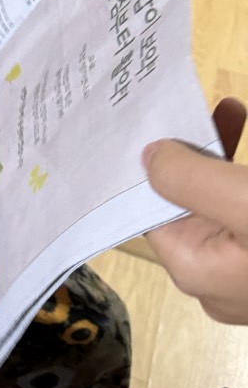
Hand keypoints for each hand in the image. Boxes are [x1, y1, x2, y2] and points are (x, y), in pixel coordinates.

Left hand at [145, 97, 247, 322]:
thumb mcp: (246, 201)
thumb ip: (191, 179)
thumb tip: (149, 158)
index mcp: (195, 268)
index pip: (150, 208)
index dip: (154, 162)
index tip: (158, 117)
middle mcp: (217, 280)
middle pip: (191, 204)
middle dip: (201, 150)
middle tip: (219, 106)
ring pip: (226, 207)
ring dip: (229, 160)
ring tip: (236, 110)